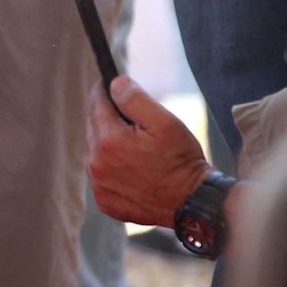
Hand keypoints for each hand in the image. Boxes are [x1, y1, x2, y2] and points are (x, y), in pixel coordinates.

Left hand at [87, 76, 212, 226]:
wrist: (192, 203)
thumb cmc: (181, 160)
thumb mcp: (164, 122)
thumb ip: (135, 99)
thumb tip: (114, 83)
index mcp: (109, 140)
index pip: (96, 104)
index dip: (103, 90)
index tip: (108, 83)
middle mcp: (97, 163)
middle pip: (95, 127)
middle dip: (109, 118)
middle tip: (132, 119)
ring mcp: (99, 185)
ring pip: (97, 152)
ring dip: (110, 144)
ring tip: (136, 146)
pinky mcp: (105, 201)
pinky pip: (102, 176)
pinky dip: (113, 168)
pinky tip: (134, 168)